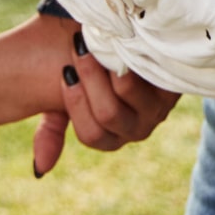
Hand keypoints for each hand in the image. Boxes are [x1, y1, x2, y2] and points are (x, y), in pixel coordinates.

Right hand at [32, 28, 179, 174]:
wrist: (144, 57)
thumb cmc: (102, 81)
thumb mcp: (75, 102)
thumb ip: (53, 130)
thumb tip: (40, 170)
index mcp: (111, 139)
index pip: (90, 134)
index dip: (75, 102)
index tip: (66, 72)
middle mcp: (136, 130)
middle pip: (107, 113)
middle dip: (89, 78)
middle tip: (80, 48)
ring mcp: (158, 110)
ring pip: (127, 92)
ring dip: (109, 67)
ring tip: (100, 45)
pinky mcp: (173, 88)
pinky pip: (151, 76)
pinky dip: (134, 59)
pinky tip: (123, 44)